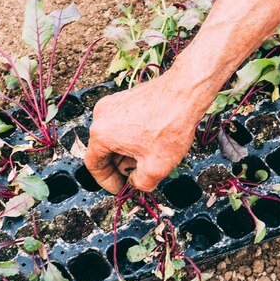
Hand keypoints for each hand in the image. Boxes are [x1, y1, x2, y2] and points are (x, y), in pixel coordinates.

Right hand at [85, 68, 207, 193]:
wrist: (185, 92)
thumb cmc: (170, 125)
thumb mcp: (156, 167)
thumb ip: (141, 183)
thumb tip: (136, 183)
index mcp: (101, 134)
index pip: (94, 165)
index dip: (107, 182)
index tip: (120, 188)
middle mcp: (102, 116)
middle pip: (104, 150)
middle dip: (121, 166)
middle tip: (138, 175)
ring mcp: (113, 104)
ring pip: (114, 137)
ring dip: (128, 151)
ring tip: (149, 157)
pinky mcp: (125, 98)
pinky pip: (123, 124)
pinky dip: (133, 136)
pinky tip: (152, 141)